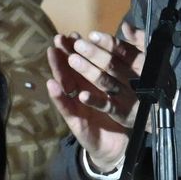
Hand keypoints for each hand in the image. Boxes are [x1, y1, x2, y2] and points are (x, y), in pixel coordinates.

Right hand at [45, 24, 146, 173]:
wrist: (117, 146)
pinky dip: (59, 97)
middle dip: (64, 52)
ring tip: (52, 54)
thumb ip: (123, 66)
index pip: (83, 61)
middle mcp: (82, 91)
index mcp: (92, 83)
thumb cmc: (117, 114)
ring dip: (58, 68)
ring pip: (65, 84)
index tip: (75, 33)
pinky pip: (67, 107)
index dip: (78, 47)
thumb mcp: (122, 90)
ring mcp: (77, 105)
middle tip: (58, 38)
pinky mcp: (75, 121)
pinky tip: (53, 85)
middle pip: (71, 69)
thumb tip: (129, 36)